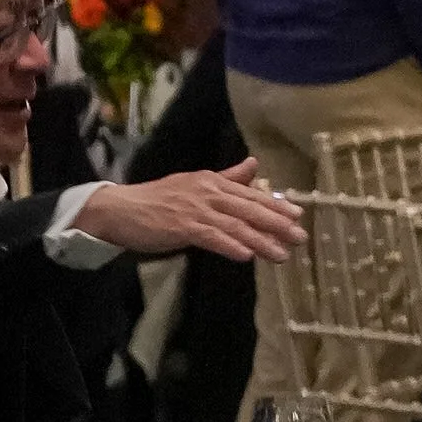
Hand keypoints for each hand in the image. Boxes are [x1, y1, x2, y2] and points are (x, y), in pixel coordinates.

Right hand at [71, 161, 304, 262]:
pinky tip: (246, 256)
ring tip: (282, 254)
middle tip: (300, 237)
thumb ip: (227, 177)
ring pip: (236, 226)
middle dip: (277, 224)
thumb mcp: (195, 184)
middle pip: (249, 209)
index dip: (276, 206)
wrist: (121, 209)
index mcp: (213, 181)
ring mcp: (196, 209)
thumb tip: (254, 165)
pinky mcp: (182, 226)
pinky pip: (211, 237)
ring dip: (261, 241)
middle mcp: (209, 192)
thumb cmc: (159, 200)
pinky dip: (230, 245)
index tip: (298, 215)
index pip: (251, 195)